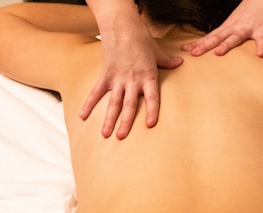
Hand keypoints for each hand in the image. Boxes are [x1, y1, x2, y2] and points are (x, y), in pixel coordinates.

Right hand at [80, 12, 182, 139]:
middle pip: (129, 104)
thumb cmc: (141, 39)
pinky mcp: (105, 75)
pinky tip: (82, 116)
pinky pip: (96, 92)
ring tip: (105, 134)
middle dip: (125, 122)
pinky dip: (89, 104)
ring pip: (113, 102)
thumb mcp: (157, 52)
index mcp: (148, 76)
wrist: (121, 25)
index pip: (152, 97)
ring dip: (108, 119)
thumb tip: (179, 63)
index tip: (149, 125)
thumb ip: (168, 62)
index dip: (151, 111)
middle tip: (121, 137)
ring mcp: (117, 78)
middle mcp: (132, 80)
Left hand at [182, 0, 262, 57]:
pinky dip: (261, 46)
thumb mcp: (234, 22)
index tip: (185, 50)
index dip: (198, 43)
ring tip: (218, 53)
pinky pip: (262, 39)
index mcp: (227, 27)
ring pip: (236, 37)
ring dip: (227, 45)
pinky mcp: (262, 29)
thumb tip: (213, 46)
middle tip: (194, 54)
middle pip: (218, 37)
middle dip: (205, 46)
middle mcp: (235, 27)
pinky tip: (259, 55)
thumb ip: (225, 34)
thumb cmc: (250, 11)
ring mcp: (248, 28)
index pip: (210, 36)